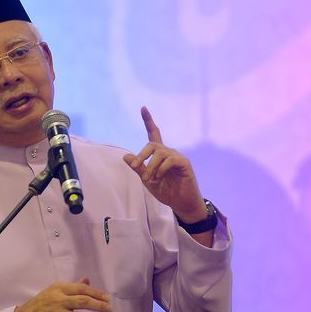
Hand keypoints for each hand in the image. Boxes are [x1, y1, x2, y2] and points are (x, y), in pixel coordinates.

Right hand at [13, 277, 112, 311]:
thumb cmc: (41, 302)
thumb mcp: (55, 290)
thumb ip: (72, 287)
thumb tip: (87, 280)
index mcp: (59, 288)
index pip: (82, 289)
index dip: (97, 293)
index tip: (107, 298)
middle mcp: (57, 298)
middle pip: (83, 301)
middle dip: (99, 305)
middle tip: (110, 309)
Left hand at [123, 107, 207, 223]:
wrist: (180, 203)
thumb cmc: (166, 191)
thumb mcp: (147, 180)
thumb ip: (138, 168)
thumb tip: (126, 156)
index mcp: (159, 155)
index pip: (154, 134)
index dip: (148, 121)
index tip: (143, 108)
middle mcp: (168, 152)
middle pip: (152, 144)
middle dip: (141, 155)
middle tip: (137, 167)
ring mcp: (177, 157)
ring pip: (159, 152)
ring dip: (151, 166)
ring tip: (150, 178)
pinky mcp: (184, 163)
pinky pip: (170, 160)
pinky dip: (161, 169)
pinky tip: (160, 177)